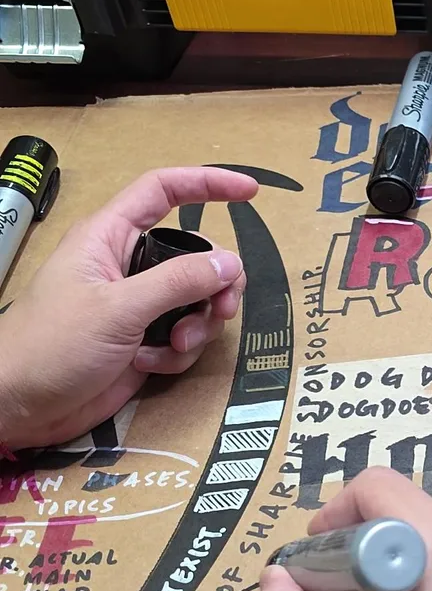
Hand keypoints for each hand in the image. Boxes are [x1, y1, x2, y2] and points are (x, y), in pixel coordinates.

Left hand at [0, 167, 257, 449]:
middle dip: (215, 284)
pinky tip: (149, 365)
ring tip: (174, 346)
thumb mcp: (118, 309)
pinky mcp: (143, 339)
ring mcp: (137, 304)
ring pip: (197, 299)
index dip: (207, 184)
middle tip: (221, 310)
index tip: (250, 191)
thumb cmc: (52, 346)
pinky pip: (184, 335)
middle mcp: (127, 265)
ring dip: (197, 325)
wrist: (19, 406)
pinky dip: (177, 352)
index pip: (163, 191)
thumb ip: (178, 282)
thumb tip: (231, 262)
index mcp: (109, 237)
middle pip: (196, 254)